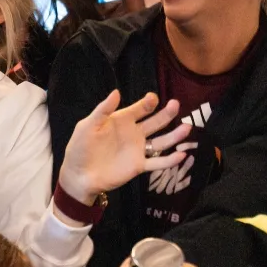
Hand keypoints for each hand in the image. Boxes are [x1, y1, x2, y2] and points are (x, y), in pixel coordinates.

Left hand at [59, 91, 190, 204]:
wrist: (79, 175)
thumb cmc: (80, 148)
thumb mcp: (88, 126)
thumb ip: (102, 110)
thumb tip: (117, 92)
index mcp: (122, 120)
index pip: (140, 109)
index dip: (148, 103)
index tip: (153, 99)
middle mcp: (134, 133)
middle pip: (155, 122)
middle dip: (166, 114)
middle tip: (176, 105)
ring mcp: (138, 150)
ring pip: (161, 141)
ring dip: (174, 135)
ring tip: (187, 128)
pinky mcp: (139, 166)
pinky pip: (158, 162)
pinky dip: (170, 160)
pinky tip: (181, 155)